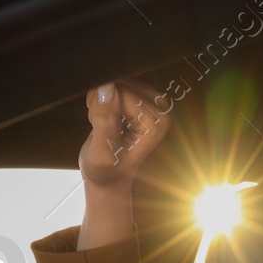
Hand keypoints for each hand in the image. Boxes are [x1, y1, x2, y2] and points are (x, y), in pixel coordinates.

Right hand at [77, 80, 171, 249]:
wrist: (109, 179)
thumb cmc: (105, 171)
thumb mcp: (101, 151)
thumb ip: (104, 119)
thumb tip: (105, 87)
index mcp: (157, 123)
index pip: (122, 93)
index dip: (103, 107)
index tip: (99, 128)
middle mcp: (162, 110)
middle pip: (121, 84)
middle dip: (104, 103)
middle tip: (101, 128)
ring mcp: (155, 104)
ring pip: (118, 83)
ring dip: (104, 102)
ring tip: (104, 126)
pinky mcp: (145, 99)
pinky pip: (118, 84)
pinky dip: (107, 99)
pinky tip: (108, 120)